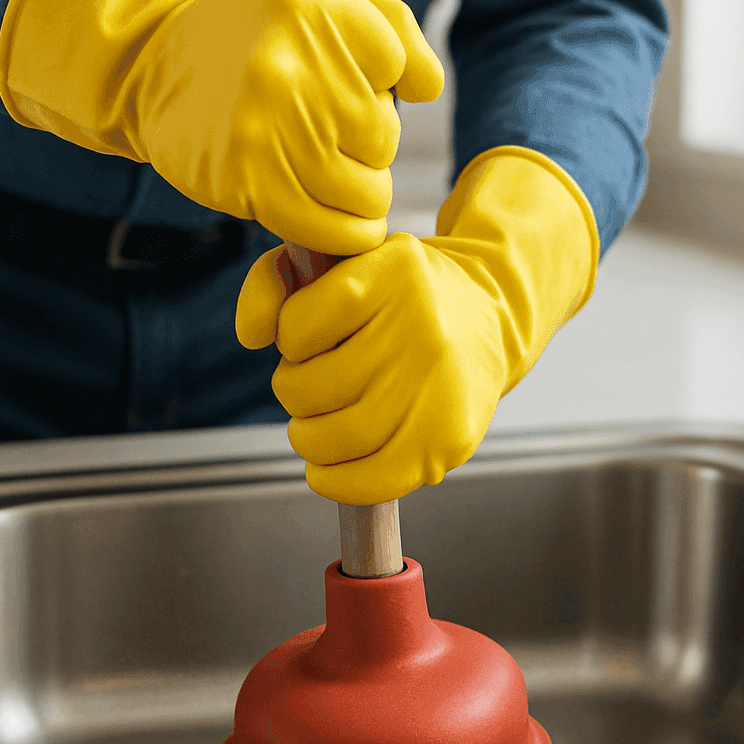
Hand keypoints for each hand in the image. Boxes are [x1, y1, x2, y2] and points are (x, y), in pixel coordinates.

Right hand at [0, 0, 443, 255]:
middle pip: (385, 133)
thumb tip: (426, 90)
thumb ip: (392, 29)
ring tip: (327, 170)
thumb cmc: (255, 33)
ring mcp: (269, 126)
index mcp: (311, 5)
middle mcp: (287, 62)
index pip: (403, 70)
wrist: (154, 65)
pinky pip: (336, 230)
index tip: (350, 82)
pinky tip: (339, 216)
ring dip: (360, 190)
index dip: (385, 85)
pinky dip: (349, 232)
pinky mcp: (252, 183)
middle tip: (325, 130)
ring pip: (368, 187)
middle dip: (367, 141)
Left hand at [237, 147, 598, 504]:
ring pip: (330, 438)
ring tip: (323, 420)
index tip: (313, 337)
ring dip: (308, 436)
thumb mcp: (342, 263)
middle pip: (306, 389)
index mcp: (393, 274)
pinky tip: (333, 462)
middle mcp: (423, 329)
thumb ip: (275, 282)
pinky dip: (333, 479)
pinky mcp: (448, 440)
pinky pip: (366, 481)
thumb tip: (250, 336)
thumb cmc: (398, 296)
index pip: (296, 328)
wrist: (493, 318)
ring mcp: (439, 389)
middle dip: (294, 392)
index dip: (291, 340)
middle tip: (314, 384)